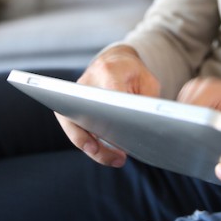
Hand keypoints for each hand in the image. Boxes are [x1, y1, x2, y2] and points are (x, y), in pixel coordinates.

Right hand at [57, 45, 160, 166]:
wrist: (114, 60)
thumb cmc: (133, 71)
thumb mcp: (148, 82)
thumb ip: (147, 102)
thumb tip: (147, 127)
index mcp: (107, 72)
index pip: (108, 97)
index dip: (113, 118)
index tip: (121, 136)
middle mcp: (86, 83)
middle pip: (85, 116)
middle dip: (98, 141)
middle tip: (118, 158)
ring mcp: (75, 95)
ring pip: (74, 127)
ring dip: (93, 147)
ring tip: (115, 160)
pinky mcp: (71, 106)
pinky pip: (74, 128)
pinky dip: (89, 143)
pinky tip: (105, 153)